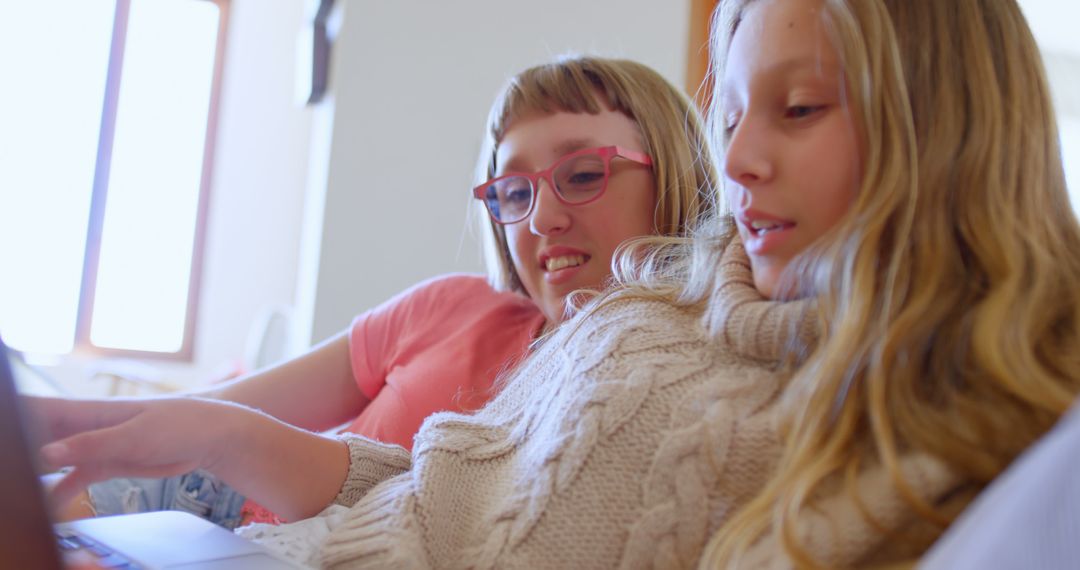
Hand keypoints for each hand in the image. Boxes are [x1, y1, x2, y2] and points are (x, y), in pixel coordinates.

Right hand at [25, 396, 253, 510]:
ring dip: (35, 471)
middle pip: (40, 435)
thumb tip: (47, 452)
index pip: (39, 409)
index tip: (3, 435)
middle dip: (20, 447)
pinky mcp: (109, 465)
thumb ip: (92, 445)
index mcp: (90, 411)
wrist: (211, 436)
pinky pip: (75, 478)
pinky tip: (46, 505)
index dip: (14, 416)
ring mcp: (97, 446)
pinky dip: (60, 490)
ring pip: (55, 459)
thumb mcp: (135, 434)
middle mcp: (87, 427)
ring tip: (19, 490)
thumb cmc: (179, 423)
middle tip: (9, 470)